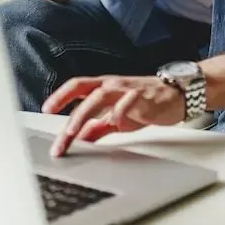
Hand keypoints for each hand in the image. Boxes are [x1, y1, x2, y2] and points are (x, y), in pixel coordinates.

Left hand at [41, 75, 185, 155]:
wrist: (178, 96)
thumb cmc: (146, 104)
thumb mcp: (117, 118)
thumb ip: (97, 127)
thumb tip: (78, 139)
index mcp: (105, 87)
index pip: (77, 86)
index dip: (61, 96)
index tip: (46, 109)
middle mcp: (114, 85)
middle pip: (85, 90)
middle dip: (68, 110)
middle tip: (59, 133)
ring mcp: (128, 90)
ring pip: (101, 96)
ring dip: (85, 113)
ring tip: (73, 131)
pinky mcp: (144, 98)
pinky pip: (129, 103)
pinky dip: (120, 112)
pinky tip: (115, 122)